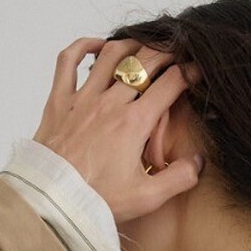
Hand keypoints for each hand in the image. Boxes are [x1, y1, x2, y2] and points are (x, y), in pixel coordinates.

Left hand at [33, 38, 202, 225]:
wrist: (53, 204)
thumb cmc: (97, 201)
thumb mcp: (146, 198)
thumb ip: (178, 179)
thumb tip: (198, 163)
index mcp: (134, 123)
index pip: (169, 84)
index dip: (188, 73)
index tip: (195, 72)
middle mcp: (110, 103)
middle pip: (144, 62)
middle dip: (165, 53)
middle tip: (174, 53)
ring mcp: (83, 99)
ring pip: (110, 55)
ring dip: (130, 45)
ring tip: (142, 47)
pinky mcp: (59, 101)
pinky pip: (68, 61)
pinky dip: (82, 46)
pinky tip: (96, 46)